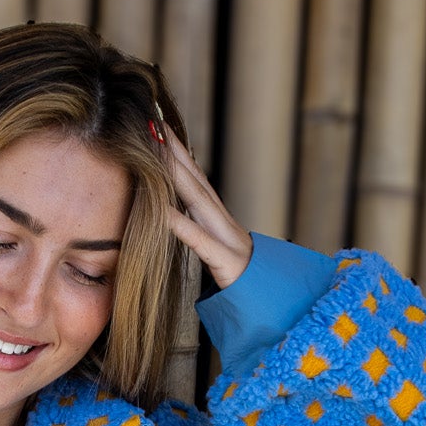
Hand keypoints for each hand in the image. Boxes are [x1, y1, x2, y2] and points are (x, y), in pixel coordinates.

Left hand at [154, 123, 252, 290]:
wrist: (272, 304)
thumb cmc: (240, 280)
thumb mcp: (213, 251)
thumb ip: (196, 233)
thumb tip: (172, 218)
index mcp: (217, 219)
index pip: (195, 178)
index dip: (176, 152)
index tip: (157, 127)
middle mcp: (222, 221)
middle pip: (195, 178)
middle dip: (173, 149)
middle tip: (152, 121)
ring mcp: (226, 238)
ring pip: (197, 198)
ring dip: (175, 173)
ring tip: (154, 150)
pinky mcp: (225, 262)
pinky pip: (198, 240)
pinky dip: (179, 224)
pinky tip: (160, 210)